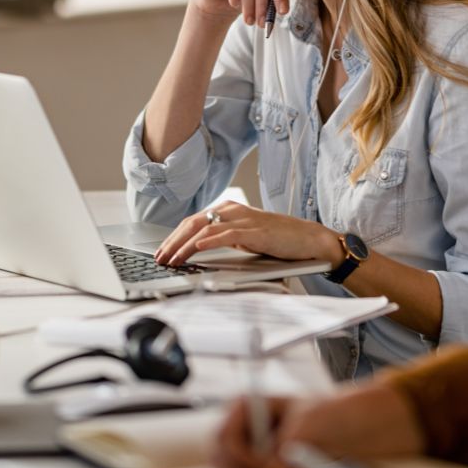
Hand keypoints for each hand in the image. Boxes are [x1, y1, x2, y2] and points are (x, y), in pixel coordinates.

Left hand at [153, 201, 341, 266]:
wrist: (308, 239)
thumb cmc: (279, 240)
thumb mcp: (246, 238)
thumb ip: (225, 239)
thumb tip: (199, 251)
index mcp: (229, 209)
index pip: (193, 221)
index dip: (173, 237)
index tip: (161, 252)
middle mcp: (232, 210)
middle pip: (192, 223)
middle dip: (172, 242)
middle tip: (159, 258)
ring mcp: (243, 219)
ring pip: (204, 229)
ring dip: (184, 245)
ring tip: (172, 258)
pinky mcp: (254, 231)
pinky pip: (225, 234)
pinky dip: (207, 241)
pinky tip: (196, 249)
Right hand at [214, 387, 424, 467]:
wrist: (339, 428)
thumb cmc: (324, 417)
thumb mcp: (308, 424)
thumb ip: (289, 442)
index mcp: (246, 406)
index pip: (225, 435)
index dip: (242, 457)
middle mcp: (239, 426)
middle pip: (219, 457)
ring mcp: (242, 448)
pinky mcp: (250, 467)